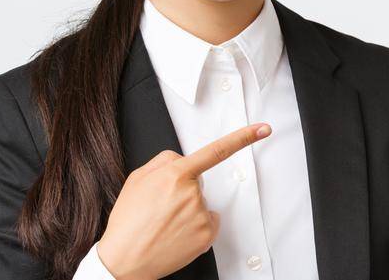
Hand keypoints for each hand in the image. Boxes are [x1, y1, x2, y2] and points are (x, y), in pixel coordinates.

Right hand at [95, 123, 271, 279]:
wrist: (126, 257)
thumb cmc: (128, 220)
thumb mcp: (136, 179)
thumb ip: (162, 162)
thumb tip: (181, 160)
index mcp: (174, 175)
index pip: (215, 151)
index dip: (242, 138)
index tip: (263, 130)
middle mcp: (192, 193)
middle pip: (197, 181)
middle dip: (182, 188)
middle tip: (159, 206)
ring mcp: (201, 215)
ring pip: (201, 203)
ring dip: (187, 209)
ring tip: (163, 222)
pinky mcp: (207, 235)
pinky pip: (208, 221)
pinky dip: (195, 226)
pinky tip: (176, 232)